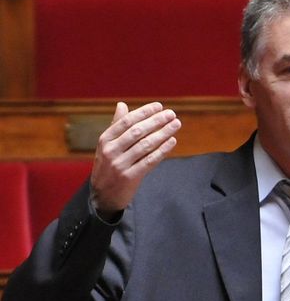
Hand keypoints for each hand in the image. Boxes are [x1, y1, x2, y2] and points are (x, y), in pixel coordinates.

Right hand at [91, 102, 180, 216]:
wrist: (102, 197)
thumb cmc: (108, 166)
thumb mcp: (106, 146)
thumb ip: (116, 125)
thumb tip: (122, 104)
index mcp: (105, 140)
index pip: (127, 121)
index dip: (144, 112)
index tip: (159, 106)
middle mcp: (111, 151)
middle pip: (137, 131)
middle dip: (157, 121)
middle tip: (172, 114)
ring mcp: (119, 164)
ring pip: (145, 145)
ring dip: (163, 133)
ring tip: (176, 124)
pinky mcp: (129, 177)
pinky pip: (149, 161)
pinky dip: (162, 150)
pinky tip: (172, 141)